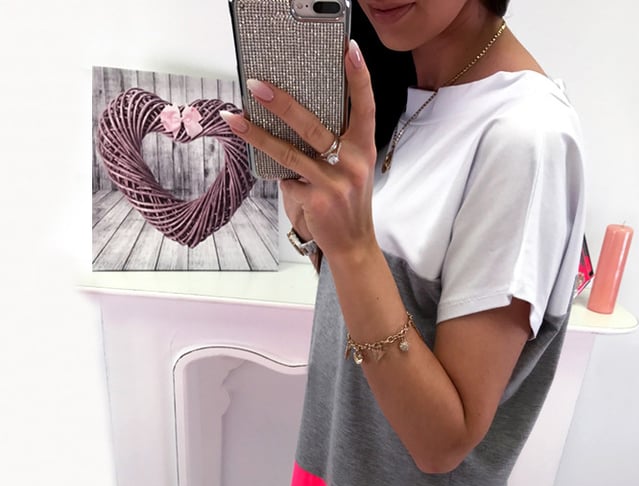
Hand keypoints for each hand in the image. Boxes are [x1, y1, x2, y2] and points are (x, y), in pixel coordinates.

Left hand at [220, 40, 377, 262]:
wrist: (354, 244)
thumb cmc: (349, 202)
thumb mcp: (353, 169)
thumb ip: (338, 145)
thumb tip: (294, 118)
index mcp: (363, 149)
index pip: (365, 107)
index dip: (359, 78)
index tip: (351, 50)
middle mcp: (352, 163)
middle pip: (313, 126)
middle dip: (283, 104)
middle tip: (257, 86)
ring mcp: (334, 182)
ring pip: (289, 153)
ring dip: (257, 135)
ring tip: (234, 119)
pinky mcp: (316, 200)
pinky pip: (288, 181)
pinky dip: (284, 181)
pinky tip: (289, 184)